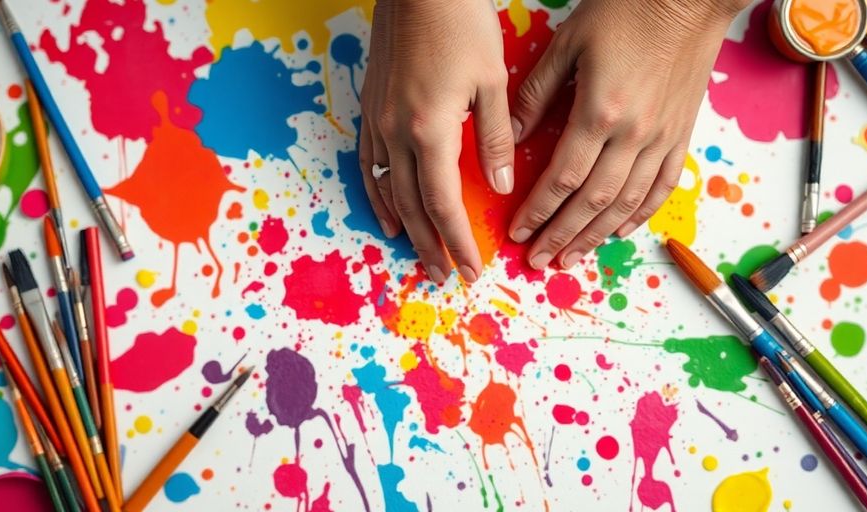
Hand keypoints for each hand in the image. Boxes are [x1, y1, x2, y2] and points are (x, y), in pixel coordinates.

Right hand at [359, 0, 515, 282]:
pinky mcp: (370, 109)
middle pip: (412, 207)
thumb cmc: (460, 24)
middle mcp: (397, 133)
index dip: (457, 241)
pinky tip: (387, 214)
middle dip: (432, 246)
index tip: (472, 269)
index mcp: (430, 130)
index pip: (444, 204)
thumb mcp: (492, 81)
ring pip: (388, 191)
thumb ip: (495, 139)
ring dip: (406, 228)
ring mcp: (378, 122)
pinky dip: (377, 195)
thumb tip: (498, 187)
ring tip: (420, 255)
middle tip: (448, 276)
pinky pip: (368, 165)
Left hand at [509, 0, 749, 269]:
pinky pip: (661, 187)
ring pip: (626, 204)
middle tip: (539, 261)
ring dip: (596, 237)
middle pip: (591, 202)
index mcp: (600, 112)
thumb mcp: (568, 43)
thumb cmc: (625, 10)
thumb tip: (509, 138)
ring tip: (572, 258)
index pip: (561, 179)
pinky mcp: (681, 135)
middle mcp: (633, 135)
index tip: (518, 233)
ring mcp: (662, 139)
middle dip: (561, 236)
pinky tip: (620, 233)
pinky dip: (639, 215)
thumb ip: (536, 94)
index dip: (537, 212)